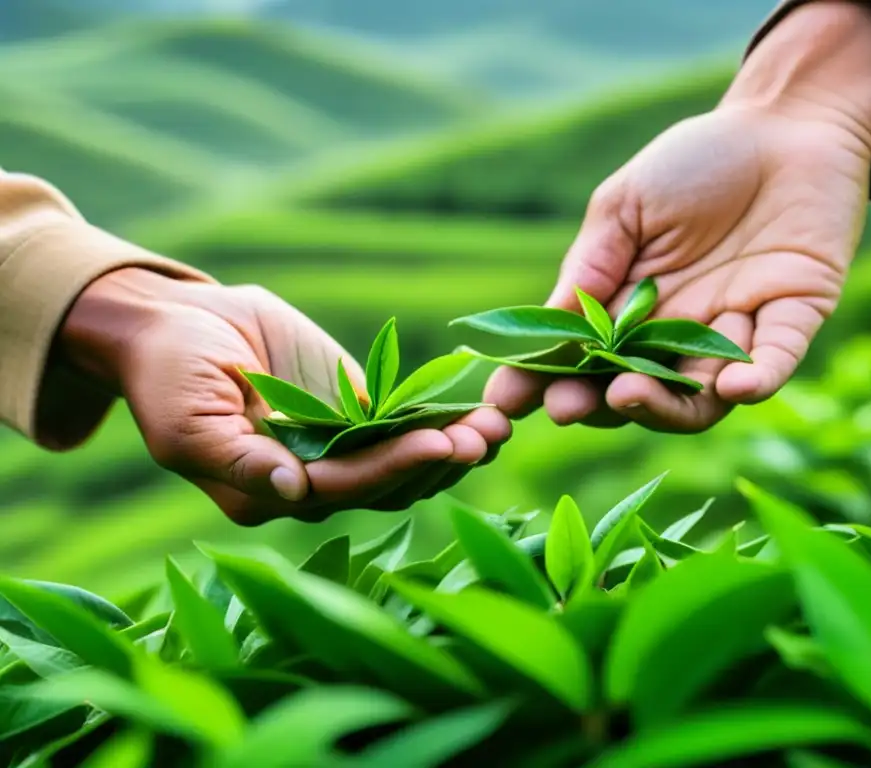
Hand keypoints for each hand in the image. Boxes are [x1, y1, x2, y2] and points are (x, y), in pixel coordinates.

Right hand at [59, 269, 510, 524]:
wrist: (175, 324)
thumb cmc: (167, 373)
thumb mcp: (187, 422)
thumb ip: (239, 462)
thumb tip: (295, 492)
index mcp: (272, 494)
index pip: (346, 489)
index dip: (394, 467)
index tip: (440, 442)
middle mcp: (313, 480)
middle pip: (389, 483)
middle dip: (439, 460)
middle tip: (486, 436)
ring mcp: (339, 444)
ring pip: (407, 460)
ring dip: (454, 446)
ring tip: (498, 424)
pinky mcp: (355, 409)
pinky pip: (405, 421)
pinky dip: (443, 417)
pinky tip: (482, 408)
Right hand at [485, 1, 870, 432]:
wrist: (786, 119)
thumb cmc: (696, 161)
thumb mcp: (625, 206)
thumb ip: (592, 265)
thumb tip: (548, 324)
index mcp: (632, 308)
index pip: (583, 360)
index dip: (544, 381)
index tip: (505, 400)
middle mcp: (679, 333)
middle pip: (635, 392)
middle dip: (597, 404)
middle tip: (565, 407)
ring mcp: (735, 330)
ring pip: (700, 398)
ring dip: (663, 405)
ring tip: (627, 393)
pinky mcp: (794, 316)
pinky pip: (777, 359)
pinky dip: (757, 378)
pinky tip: (734, 386)